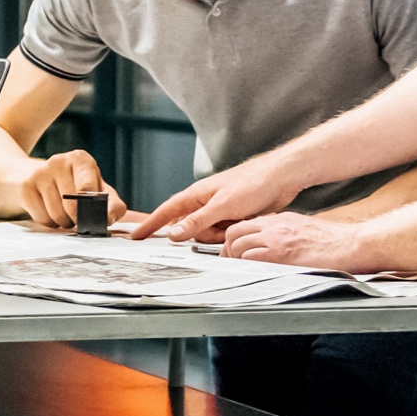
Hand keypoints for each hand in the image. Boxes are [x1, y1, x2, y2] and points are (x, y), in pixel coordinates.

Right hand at [15, 149, 125, 230]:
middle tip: (78, 217)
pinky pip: (42, 219)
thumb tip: (109, 218)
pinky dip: (49, 223)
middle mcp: (59, 161)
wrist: (38, 177)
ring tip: (64, 213)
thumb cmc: (75, 186)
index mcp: (81, 159)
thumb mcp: (98, 190)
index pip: (87, 189)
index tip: (94, 216)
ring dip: (64, 223)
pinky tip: (49, 212)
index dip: (93, 210)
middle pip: (73, 206)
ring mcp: (40, 172)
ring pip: (57, 215)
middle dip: (78, 219)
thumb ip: (112, 204)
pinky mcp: (26, 186)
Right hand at [130, 156, 303, 242]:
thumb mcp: (222, 206)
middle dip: (204, 234)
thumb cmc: (253, 183)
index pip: (166, 212)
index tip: (136, 236)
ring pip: (207, 234)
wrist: (280, 178)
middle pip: (189, 229)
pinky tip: (244, 221)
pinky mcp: (230, 216)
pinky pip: (222, 233)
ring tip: (238, 221)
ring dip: (221, 234)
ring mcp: (217, 210)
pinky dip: (231, 232)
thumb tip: (173, 234)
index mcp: (196, 195)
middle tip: (223, 227)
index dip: (150, 225)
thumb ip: (197, 221)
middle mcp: (204, 202)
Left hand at [220, 212, 373, 271]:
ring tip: (238, 269)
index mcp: (282, 219)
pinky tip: (249, 272)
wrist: (351, 244)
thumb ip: (287, 233)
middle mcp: (275, 225)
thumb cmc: (335, 241)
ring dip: (233, 258)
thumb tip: (274, 245)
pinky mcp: (280, 253)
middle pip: (235, 231)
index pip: (247, 224)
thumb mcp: (305, 229)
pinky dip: (244, 265)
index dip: (237, 239)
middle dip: (228, 247)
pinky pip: (250, 257)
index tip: (236, 250)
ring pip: (237, 243)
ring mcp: (276, 238)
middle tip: (230, 261)